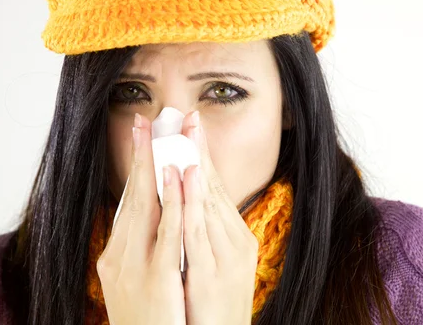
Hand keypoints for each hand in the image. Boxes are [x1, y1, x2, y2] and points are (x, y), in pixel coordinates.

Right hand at [97, 113, 185, 324]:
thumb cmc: (149, 320)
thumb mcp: (140, 280)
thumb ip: (143, 247)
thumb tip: (149, 216)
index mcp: (117, 255)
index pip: (129, 202)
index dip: (137, 166)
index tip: (142, 134)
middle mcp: (119, 257)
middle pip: (133, 196)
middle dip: (142, 155)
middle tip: (147, 119)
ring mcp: (134, 268)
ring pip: (147, 208)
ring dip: (157, 168)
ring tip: (167, 134)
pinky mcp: (155, 280)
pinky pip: (166, 235)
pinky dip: (173, 202)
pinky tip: (179, 176)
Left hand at [180, 110, 258, 324]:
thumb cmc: (212, 311)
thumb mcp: (212, 267)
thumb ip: (205, 238)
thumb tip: (191, 209)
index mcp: (234, 240)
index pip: (214, 190)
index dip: (202, 157)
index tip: (191, 128)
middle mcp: (235, 244)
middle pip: (213, 189)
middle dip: (199, 150)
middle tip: (188, 116)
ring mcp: (226, 258)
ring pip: (208, 203)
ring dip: (197, 165)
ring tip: (187, 133)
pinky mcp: (212, 274)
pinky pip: (198, 231)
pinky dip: (192, 201)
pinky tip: (188, 176)